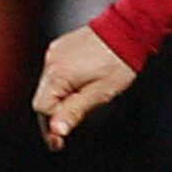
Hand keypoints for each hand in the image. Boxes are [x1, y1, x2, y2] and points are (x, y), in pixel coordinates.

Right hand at [33, 27, 136, 149]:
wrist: (129, 28)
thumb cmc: (120, 61)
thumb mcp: (101, 92)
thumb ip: (75, 110)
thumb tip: (57, 130)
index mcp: (58, 74)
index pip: (42, 108)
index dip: (50, 127)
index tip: (58, 142)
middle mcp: (51, 61)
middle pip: (43, 97)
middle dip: (53, 115)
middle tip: (63, 133)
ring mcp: (55, 52)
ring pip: (49, 85)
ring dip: (59, 99)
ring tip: (77, 109)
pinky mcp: (61, 46)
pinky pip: (56, 71)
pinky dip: (63, 84)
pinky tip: (78, 88)